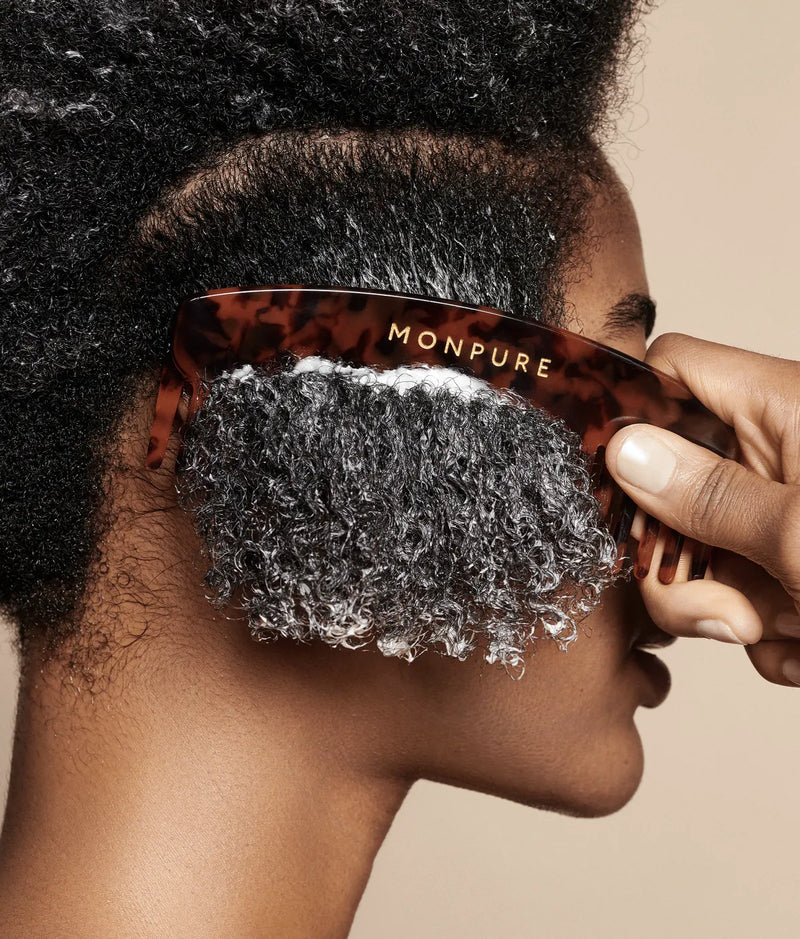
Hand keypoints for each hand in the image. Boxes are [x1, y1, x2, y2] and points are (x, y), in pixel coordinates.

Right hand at [605, 333, 799, 686]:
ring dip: (724, 609)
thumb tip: (624, 448)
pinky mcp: (790, 566)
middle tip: (723, 611)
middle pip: (668, 480)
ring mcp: (781, 513)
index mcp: (785, 408)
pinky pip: (737, 593)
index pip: (673, 370)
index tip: (606, 477)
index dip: (628, 407)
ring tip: (787, 632)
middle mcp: (777, 452)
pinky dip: (765, 632)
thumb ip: (708, 495)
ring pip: (697, 550)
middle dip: (680, 557)